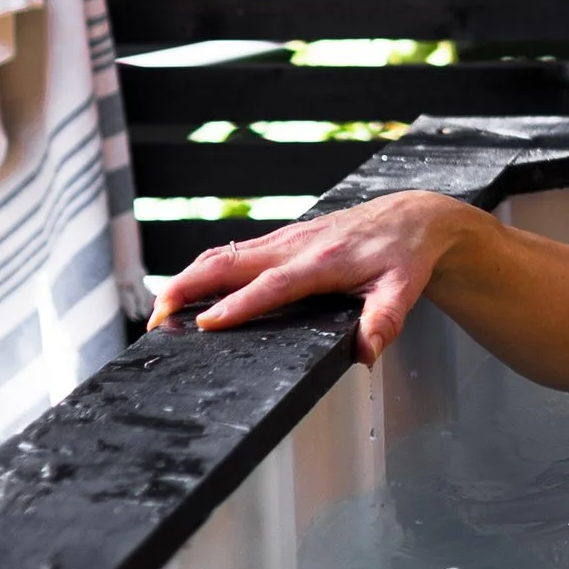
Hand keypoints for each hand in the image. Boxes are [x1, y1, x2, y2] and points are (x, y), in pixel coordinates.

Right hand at [147, 188, 477, 362]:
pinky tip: (187, 290)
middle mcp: (296, 246)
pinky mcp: (280, 239)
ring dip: (188, 278)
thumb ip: (384, 321)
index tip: (206, 324)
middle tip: (158, 316)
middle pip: (230, 263)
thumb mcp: (403, 291)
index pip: (273, 287)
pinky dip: (204, 270)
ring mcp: (284, 240)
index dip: (238, 305)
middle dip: (189, 286)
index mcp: (323, 262)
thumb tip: (365, 352)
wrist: (411, 216)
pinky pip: (234, 253)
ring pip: (225, 255)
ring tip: (159, 308)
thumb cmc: (403, 254)